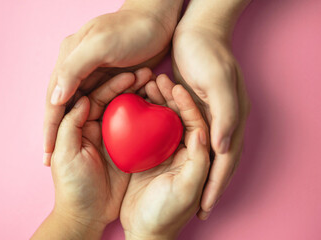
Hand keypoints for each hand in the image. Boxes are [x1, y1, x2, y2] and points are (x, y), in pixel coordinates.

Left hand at [33, 70, 151, 238]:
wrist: (86, 216)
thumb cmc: (72, 186)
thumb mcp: (67, 154)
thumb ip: (70, 126)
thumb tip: (81, 99)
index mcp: (80, 125)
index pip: (96, 97)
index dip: (112, 85)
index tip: (130, 75)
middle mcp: (98, 128)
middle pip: (114, 100)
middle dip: (129, 86)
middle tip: (149, 75)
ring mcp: (115, 140)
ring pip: (129, 111)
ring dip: (142, 97)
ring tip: (158, 86)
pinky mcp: (129, 153)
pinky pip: (141, 131)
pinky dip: (151, 119)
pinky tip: (164, 109)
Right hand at [43, 0, 183, 165]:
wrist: (158, 17)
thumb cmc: (132, 30)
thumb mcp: (101, 45)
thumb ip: (74, 69)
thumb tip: (54, 99)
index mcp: (68, 60)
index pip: (53, 101)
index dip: (48, 130)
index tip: (47, 158)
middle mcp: (75, 68)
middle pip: (61, 107)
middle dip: (56, 135)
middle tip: (53, 163)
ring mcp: (91, 73)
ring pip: (78, 108)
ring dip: (75, 129)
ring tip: (73, 155)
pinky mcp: (108, 78)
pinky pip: (97, 103)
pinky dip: (95, 119)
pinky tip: (97, 136)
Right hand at [120, 75, 210, 238]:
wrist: (143, 233)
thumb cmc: (166, 215)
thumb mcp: (185, 190)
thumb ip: (198, 162)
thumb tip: (204, 131)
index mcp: (198, 158)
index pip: (197, 123)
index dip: (188, 104)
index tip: (176, 86)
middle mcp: (183, 152)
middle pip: (179, 116)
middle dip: (170, 96)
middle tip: (157, 78)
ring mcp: (163, 152)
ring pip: (161, 119)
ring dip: (155, 101)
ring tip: (144, 83)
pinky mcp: (145, 156)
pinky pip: (144, 129)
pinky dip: (139, 114)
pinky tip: (129, 101)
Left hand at [172, 21, 250, 219]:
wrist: (197, 29)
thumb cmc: (207, 53)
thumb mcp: (218, 81)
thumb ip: (225, 115)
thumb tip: (223, 148)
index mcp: (231, 119)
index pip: (224, 162)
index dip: (215, 186)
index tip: (204, 209)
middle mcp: (222, 120)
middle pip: (215, 162)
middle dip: (207, 186)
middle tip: (196, 210)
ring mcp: (209, 115)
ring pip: (201, 151)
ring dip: (194, 170)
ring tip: (182, 190)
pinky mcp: (194, 108)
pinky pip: (187, 134)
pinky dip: (180, 148)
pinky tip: (168, 158)